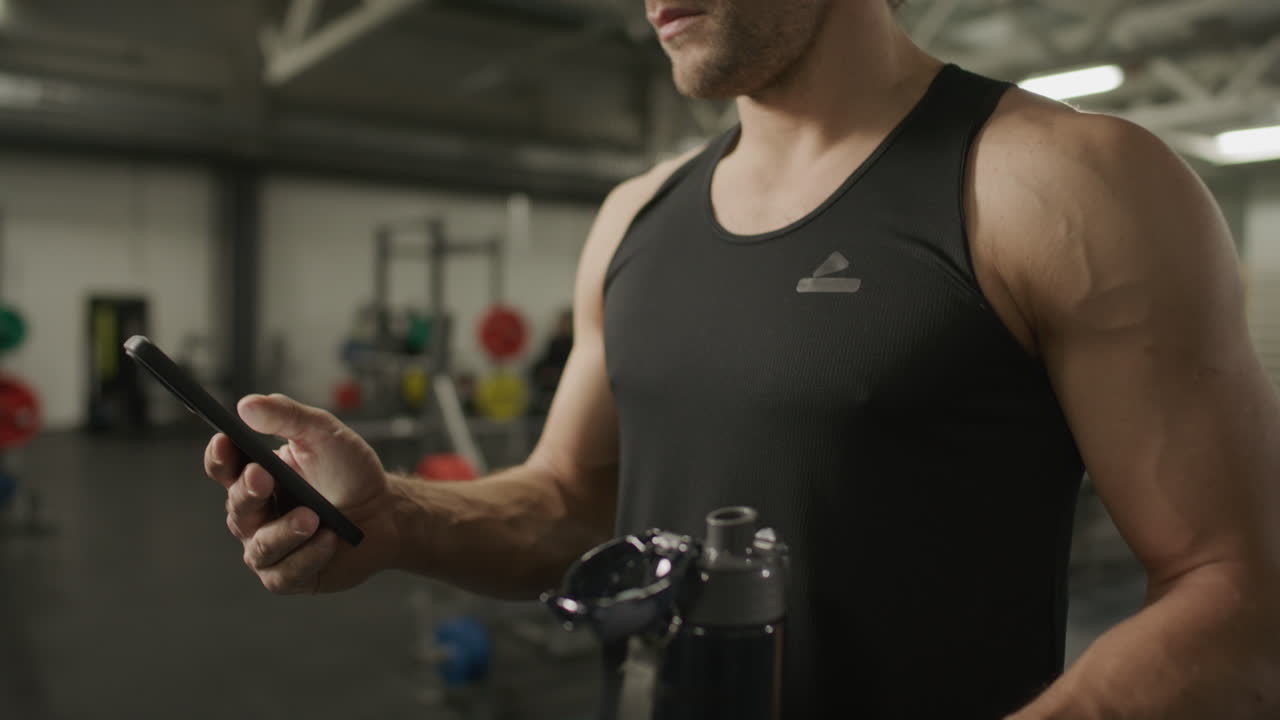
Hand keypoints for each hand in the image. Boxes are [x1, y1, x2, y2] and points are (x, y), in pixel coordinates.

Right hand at [204, 393, 398, 593]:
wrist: (387, 511)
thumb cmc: (350, 472)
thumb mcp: (324, 434)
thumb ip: (288, 416)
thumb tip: (247, 404)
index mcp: (255, 476)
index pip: (223, 467)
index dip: (220, 456)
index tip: (226, 441)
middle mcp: (255, 515)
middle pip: (237, 507)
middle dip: (248, 492)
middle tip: (263, 476)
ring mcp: (270, 548)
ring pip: (260, 547)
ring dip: (284, 531)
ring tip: (312, 517)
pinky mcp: (291, 576)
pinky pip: (286, 573)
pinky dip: (307, 556)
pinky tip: (328, 539)